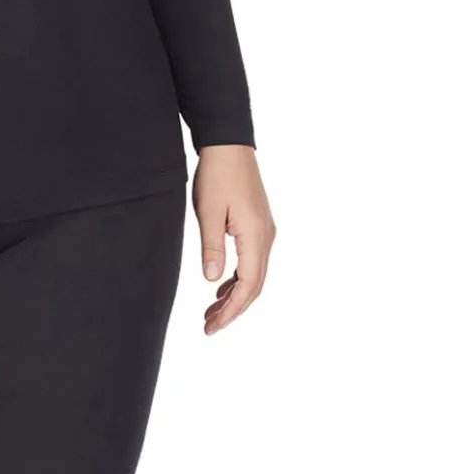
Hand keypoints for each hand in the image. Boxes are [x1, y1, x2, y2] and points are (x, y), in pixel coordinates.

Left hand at [193, 144, 272, 334]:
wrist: (229, 146)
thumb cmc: (217, 175)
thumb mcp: (208, 212)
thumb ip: (211, 247)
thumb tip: (213, 281)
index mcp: (255, 236)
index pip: (248, 285)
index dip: (231, 310)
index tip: (212, 326)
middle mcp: (266, 237)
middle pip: (254, 286)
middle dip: (233, 310)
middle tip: (209, 327)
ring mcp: (265, 232)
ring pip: (254, 275)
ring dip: (234, 296)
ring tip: (211, 313)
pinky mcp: (259, 226)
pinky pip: (252, 262)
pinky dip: (238, 279)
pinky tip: (221, 288)